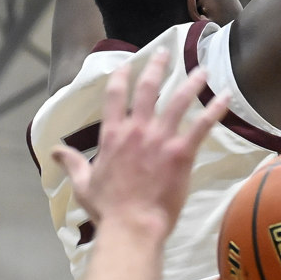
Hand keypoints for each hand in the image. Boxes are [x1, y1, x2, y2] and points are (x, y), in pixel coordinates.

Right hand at [52, 50, 231, 234]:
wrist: (132, 226)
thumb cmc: (107, 209)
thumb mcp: (82, 184)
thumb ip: (71, 163)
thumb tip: (54, 151)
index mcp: (112, 135)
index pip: (115, 97)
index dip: (121, 77)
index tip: (127, 64)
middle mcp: (136, 130)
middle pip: (147, 89)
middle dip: (156, 67)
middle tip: (164, 53)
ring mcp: (160, 139)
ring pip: (178, 101)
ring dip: (192, 82)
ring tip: (202, 69)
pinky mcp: (181, 152)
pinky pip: (202, 125)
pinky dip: (215, 109)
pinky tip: (226, 97)